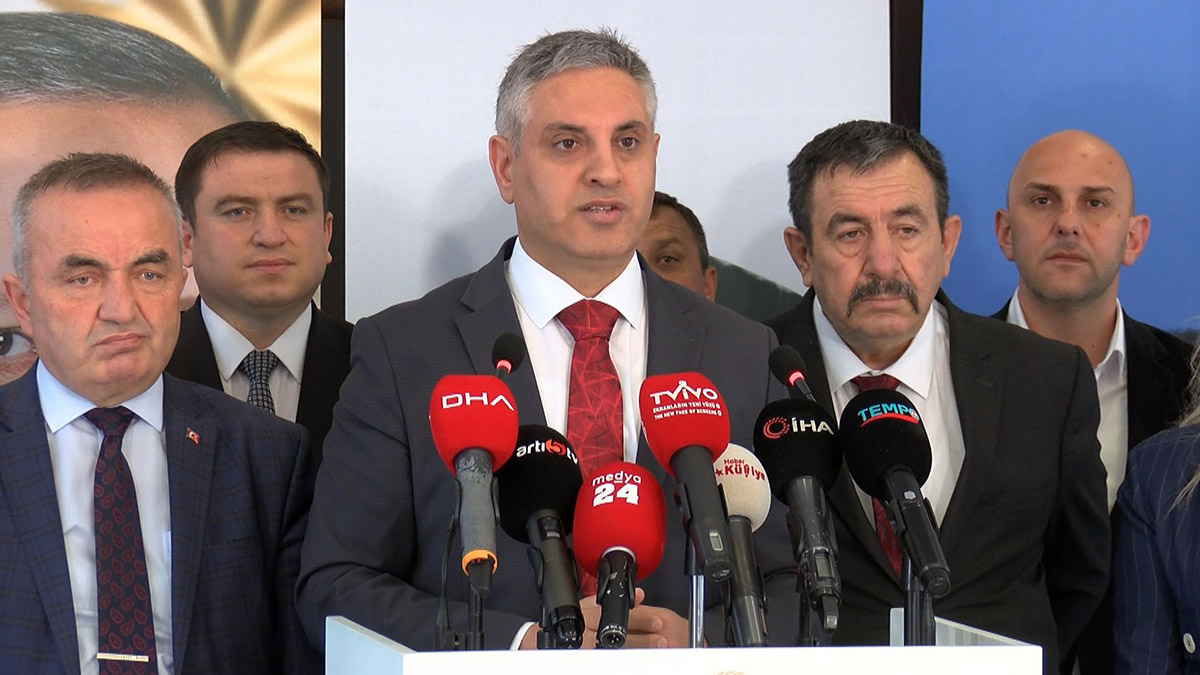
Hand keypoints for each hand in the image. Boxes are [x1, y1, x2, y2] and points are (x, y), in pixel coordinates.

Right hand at [518, 587, 690, 648]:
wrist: (541, 641)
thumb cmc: (567, 622)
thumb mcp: (586, 604)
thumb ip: (611, 600)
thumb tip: (638, 595)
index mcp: (587, 612)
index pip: (617, 615)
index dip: (639, 619)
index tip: (658, 621)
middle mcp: (584, 631)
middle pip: (617, 635)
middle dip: (642, 638)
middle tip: (662, 639)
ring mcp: (584, 648)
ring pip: (614, 651)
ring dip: (637, 650)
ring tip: (656, 651)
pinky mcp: (583, 658)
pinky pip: (606, 659)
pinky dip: (623, 660)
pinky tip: (635, 661)